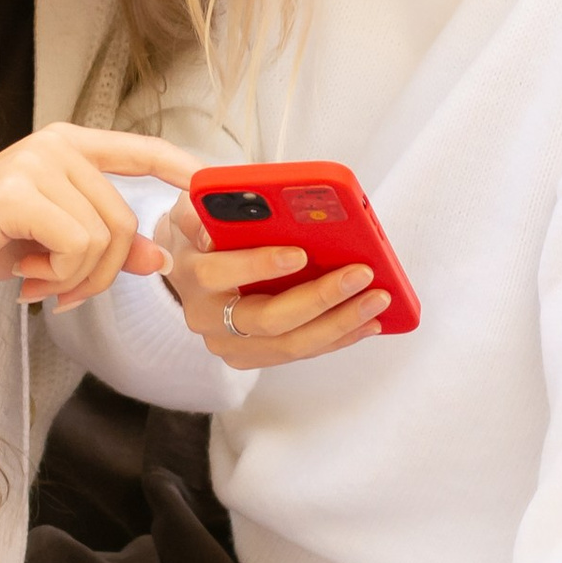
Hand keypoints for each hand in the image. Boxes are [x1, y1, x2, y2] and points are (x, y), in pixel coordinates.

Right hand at [0, 126, 198, 308]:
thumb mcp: (55, 245)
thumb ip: (108, 245)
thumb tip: (162, 259)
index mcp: (69, 146)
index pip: (142, 150)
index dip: (183, 169)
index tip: (214, 186)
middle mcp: (57, 144)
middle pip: (126, 219)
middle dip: (104, 272)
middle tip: (64, 291)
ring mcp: (37, 162)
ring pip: (105, 237)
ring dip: (78, 278)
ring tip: (39, 281)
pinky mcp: (18, 191)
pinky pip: (77, 244)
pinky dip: (60, 274)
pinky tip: (28, 277)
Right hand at [162, 195, 390, 368]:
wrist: (184, 268)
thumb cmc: (198, 233)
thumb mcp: (192, 208)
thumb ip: (205, 207)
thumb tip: (231, 209)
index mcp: (191, 273)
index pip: (220, 273)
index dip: (260, 265)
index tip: (300, 253)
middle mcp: (206, 316)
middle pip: (268, 319)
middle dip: (320, 299)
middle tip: (360, 276)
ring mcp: (229, 343)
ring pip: (289, 344)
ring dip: (339, 324)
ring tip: (377, 300)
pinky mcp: (252, 356)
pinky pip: (299, 351)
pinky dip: (337, 337)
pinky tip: (368, 322)